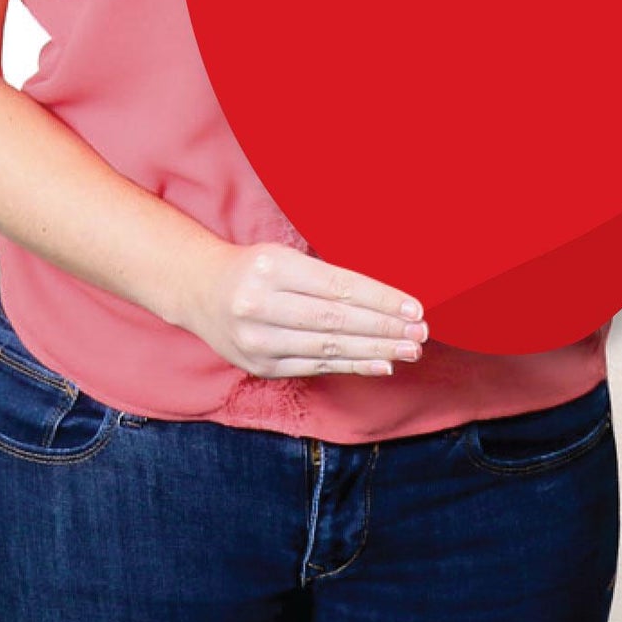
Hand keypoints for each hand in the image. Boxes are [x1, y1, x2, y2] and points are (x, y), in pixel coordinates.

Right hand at [175, 239, 430, 377]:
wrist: (201, 291)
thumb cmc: (255, 267)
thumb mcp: (284, 255)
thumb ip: (326, 275)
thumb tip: (384, 298)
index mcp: (273, 267)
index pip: (338, 286)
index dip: (379, 299)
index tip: (414, 307)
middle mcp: (261, 304)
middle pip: (336, 320)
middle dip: (384, 328)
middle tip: (421, 333)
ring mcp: (258, 340)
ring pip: (328, 348)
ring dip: (375, 350)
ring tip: (409, 350)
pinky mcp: (260, 365)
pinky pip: (315, 367)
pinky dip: (351, 366)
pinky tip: (380, 364)